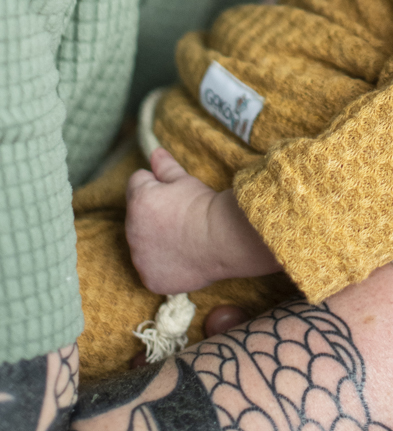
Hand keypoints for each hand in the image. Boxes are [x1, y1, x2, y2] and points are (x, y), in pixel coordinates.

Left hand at [126, 147, 222, 293]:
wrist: (223, 239)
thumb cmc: (204, 206)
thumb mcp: (185, 181)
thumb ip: (165, 167)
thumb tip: (154, 152)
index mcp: (138, 200)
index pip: (137, 182)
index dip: (156, 183)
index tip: (175, 193)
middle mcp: (131, 230)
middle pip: (136, 215)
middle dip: (152, 213)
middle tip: (180, 216)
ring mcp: (139, 258)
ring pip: (142, 243)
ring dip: (154, 239)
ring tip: (182, 238)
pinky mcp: (150, 279)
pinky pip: (150, 269)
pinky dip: (162, 265)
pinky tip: (182, 258)